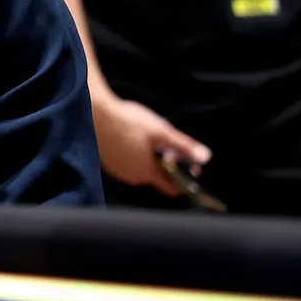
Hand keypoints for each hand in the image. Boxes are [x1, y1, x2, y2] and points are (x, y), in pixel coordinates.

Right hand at [94, 95, 211, 196]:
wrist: (95, 112)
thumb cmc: (128, 121)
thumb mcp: (161, 131)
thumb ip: (183, 145)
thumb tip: (205, 157)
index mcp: (147, 172)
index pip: (172, 188)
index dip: (183, 178)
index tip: (188, 166)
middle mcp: (132, 177)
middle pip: (155, 176)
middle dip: (163, 163)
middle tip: (163, 143)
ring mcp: (117, 171)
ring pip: (139, 170)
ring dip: (146, 159)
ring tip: (145, 138)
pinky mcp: (107, 163)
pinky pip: (126, 164)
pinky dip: (131, 156)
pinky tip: (130, 139)